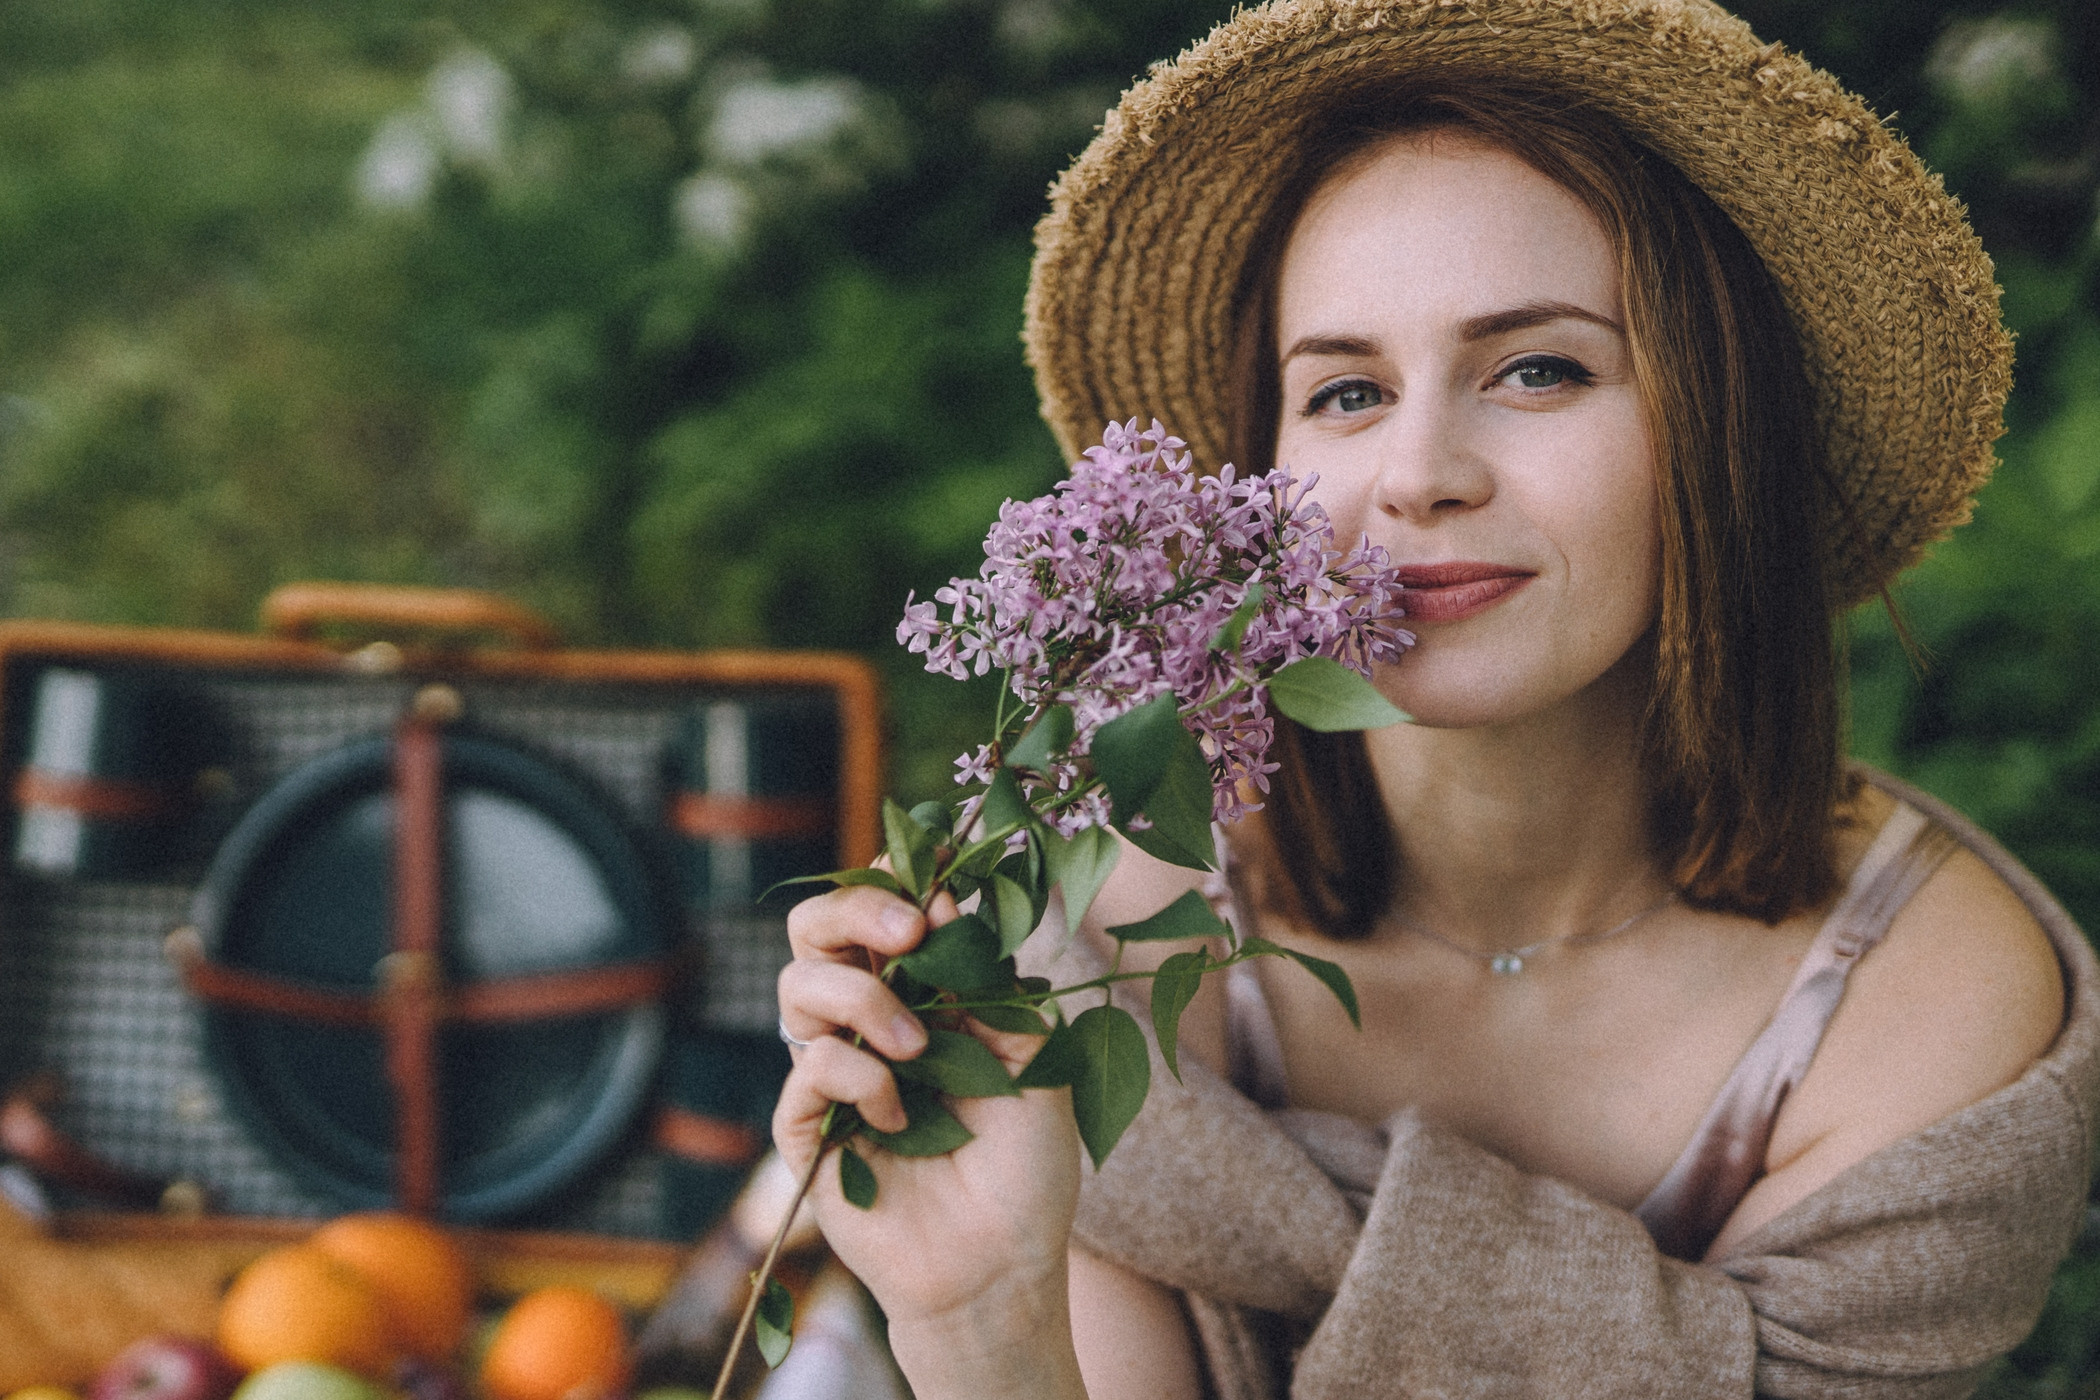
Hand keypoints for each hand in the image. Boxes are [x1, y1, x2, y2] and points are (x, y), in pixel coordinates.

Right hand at [774, 883, 1085, 1396]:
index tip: (934, 888)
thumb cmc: (1025, 1166)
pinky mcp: (805, 1131)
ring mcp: (830, 1075)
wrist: (1002, 1264)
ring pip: (798, 987)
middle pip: (811, 929)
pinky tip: (900, 1119)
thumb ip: (991, 983)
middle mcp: (864, 1024)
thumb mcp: (1035, 1057)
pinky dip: (858, 1077)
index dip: (892, 885)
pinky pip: (807, 1068)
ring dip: (863, 999)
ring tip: (917, 1048)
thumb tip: (947, 903)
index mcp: (917, 996)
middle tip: (908, 934)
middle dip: (853, 910)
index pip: (877, 914)